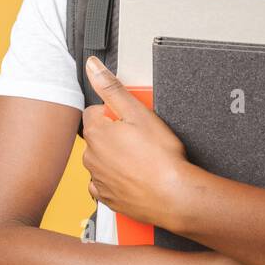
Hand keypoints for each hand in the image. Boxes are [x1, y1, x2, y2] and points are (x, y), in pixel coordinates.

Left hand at [81, 55, 189, 227]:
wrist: (173, 196)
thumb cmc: (160, 157)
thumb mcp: (138, 112)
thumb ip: (111, 87)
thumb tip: (92, 67)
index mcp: (95, 132)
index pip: (95, 111)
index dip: (116, 113)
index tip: (132, 120)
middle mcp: (91, 157)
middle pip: (99, 136)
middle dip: (115, 135)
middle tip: (141, 139)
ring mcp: (98, 179)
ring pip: (103, 160)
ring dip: (116, 157)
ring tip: (142, 159)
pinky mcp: (107, 198)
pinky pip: (106, 183)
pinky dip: (117, 179)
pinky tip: (135, 176)